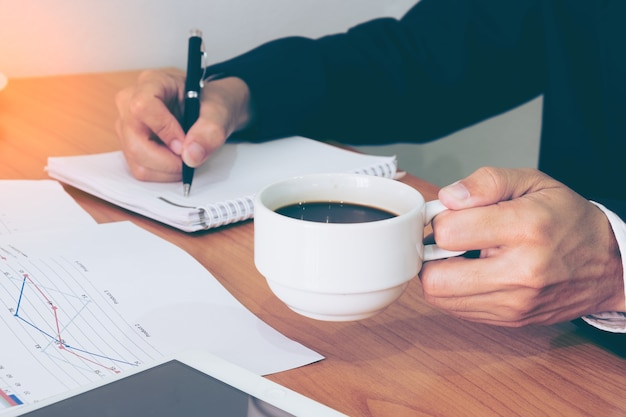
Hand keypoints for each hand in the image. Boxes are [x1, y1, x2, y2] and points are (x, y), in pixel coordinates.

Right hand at [114, 69, 252, 180]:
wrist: (208, 110)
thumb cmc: (210, 105)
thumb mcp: (219, 112)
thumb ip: (210, 130)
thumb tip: (192, 156)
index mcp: (152, 82)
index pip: (143, 107)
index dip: (165, 131)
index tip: (186, 143)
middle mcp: (130, 101)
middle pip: (135, 141)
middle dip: (166, 159)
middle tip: (190, 158)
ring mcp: (126, 125)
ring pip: (136, 159)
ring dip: (167, 169)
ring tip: (187, 157)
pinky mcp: (129, 144)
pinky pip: (140, 168)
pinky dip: (163, 173)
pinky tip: (177, 161)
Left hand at [419, 167, 624, 326]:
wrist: (608, 264)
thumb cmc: (566, 218)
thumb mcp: (532, 182)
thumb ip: (486, 182)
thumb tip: (448, 197)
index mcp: (525, 227)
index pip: (448, 232)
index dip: (440, 220)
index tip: (451, 216)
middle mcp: (520, 271)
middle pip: (435, 277)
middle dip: (430, 254)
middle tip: (447, 241)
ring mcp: (515, 302)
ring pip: (440, 297)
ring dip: (439, 274)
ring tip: (461, 257)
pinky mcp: (511, 319)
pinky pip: (457, 310)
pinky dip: (454, 291)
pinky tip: (473, 273)